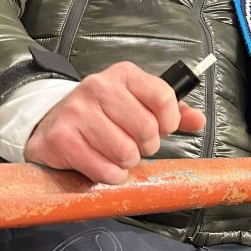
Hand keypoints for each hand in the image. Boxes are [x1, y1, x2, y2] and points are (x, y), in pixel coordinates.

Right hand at [24, 62, 205, 183]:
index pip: (163, 97)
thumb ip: (171, 111)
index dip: (169, 122)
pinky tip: (104, 166)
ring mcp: (77, 112)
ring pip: (126, 152)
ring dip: (127, 162)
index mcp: (123, 74)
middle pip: (147, 129)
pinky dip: (110, 175)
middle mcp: (98, 87)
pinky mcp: (62, 139)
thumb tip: (198, 121)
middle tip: (134, 145)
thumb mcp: (137, 103)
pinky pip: (104, 169)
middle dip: (146, 146)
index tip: (161, 129)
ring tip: (116, 154)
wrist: (52, 123)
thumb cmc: (103, 115)